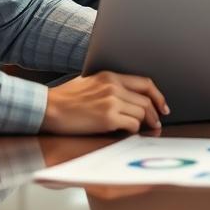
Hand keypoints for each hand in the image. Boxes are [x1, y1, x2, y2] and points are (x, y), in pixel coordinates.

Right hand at [41, 71, 168, 134]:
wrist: (46, 108)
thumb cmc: (64, 99)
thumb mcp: (89, 83)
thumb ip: (108, 87)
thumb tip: (125, 100)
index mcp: (110, 76)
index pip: (144, 83)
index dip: (158, 96)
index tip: (162, 106)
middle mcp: (113, 86)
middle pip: (146, 99)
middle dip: (155, 113)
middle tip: (156, 123)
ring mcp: (111, 101)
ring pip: (141, 113)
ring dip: (144, 123)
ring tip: (143, 130)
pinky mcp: (107, 118)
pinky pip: (131, 125)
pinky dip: (133, 130)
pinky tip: (127, 133)